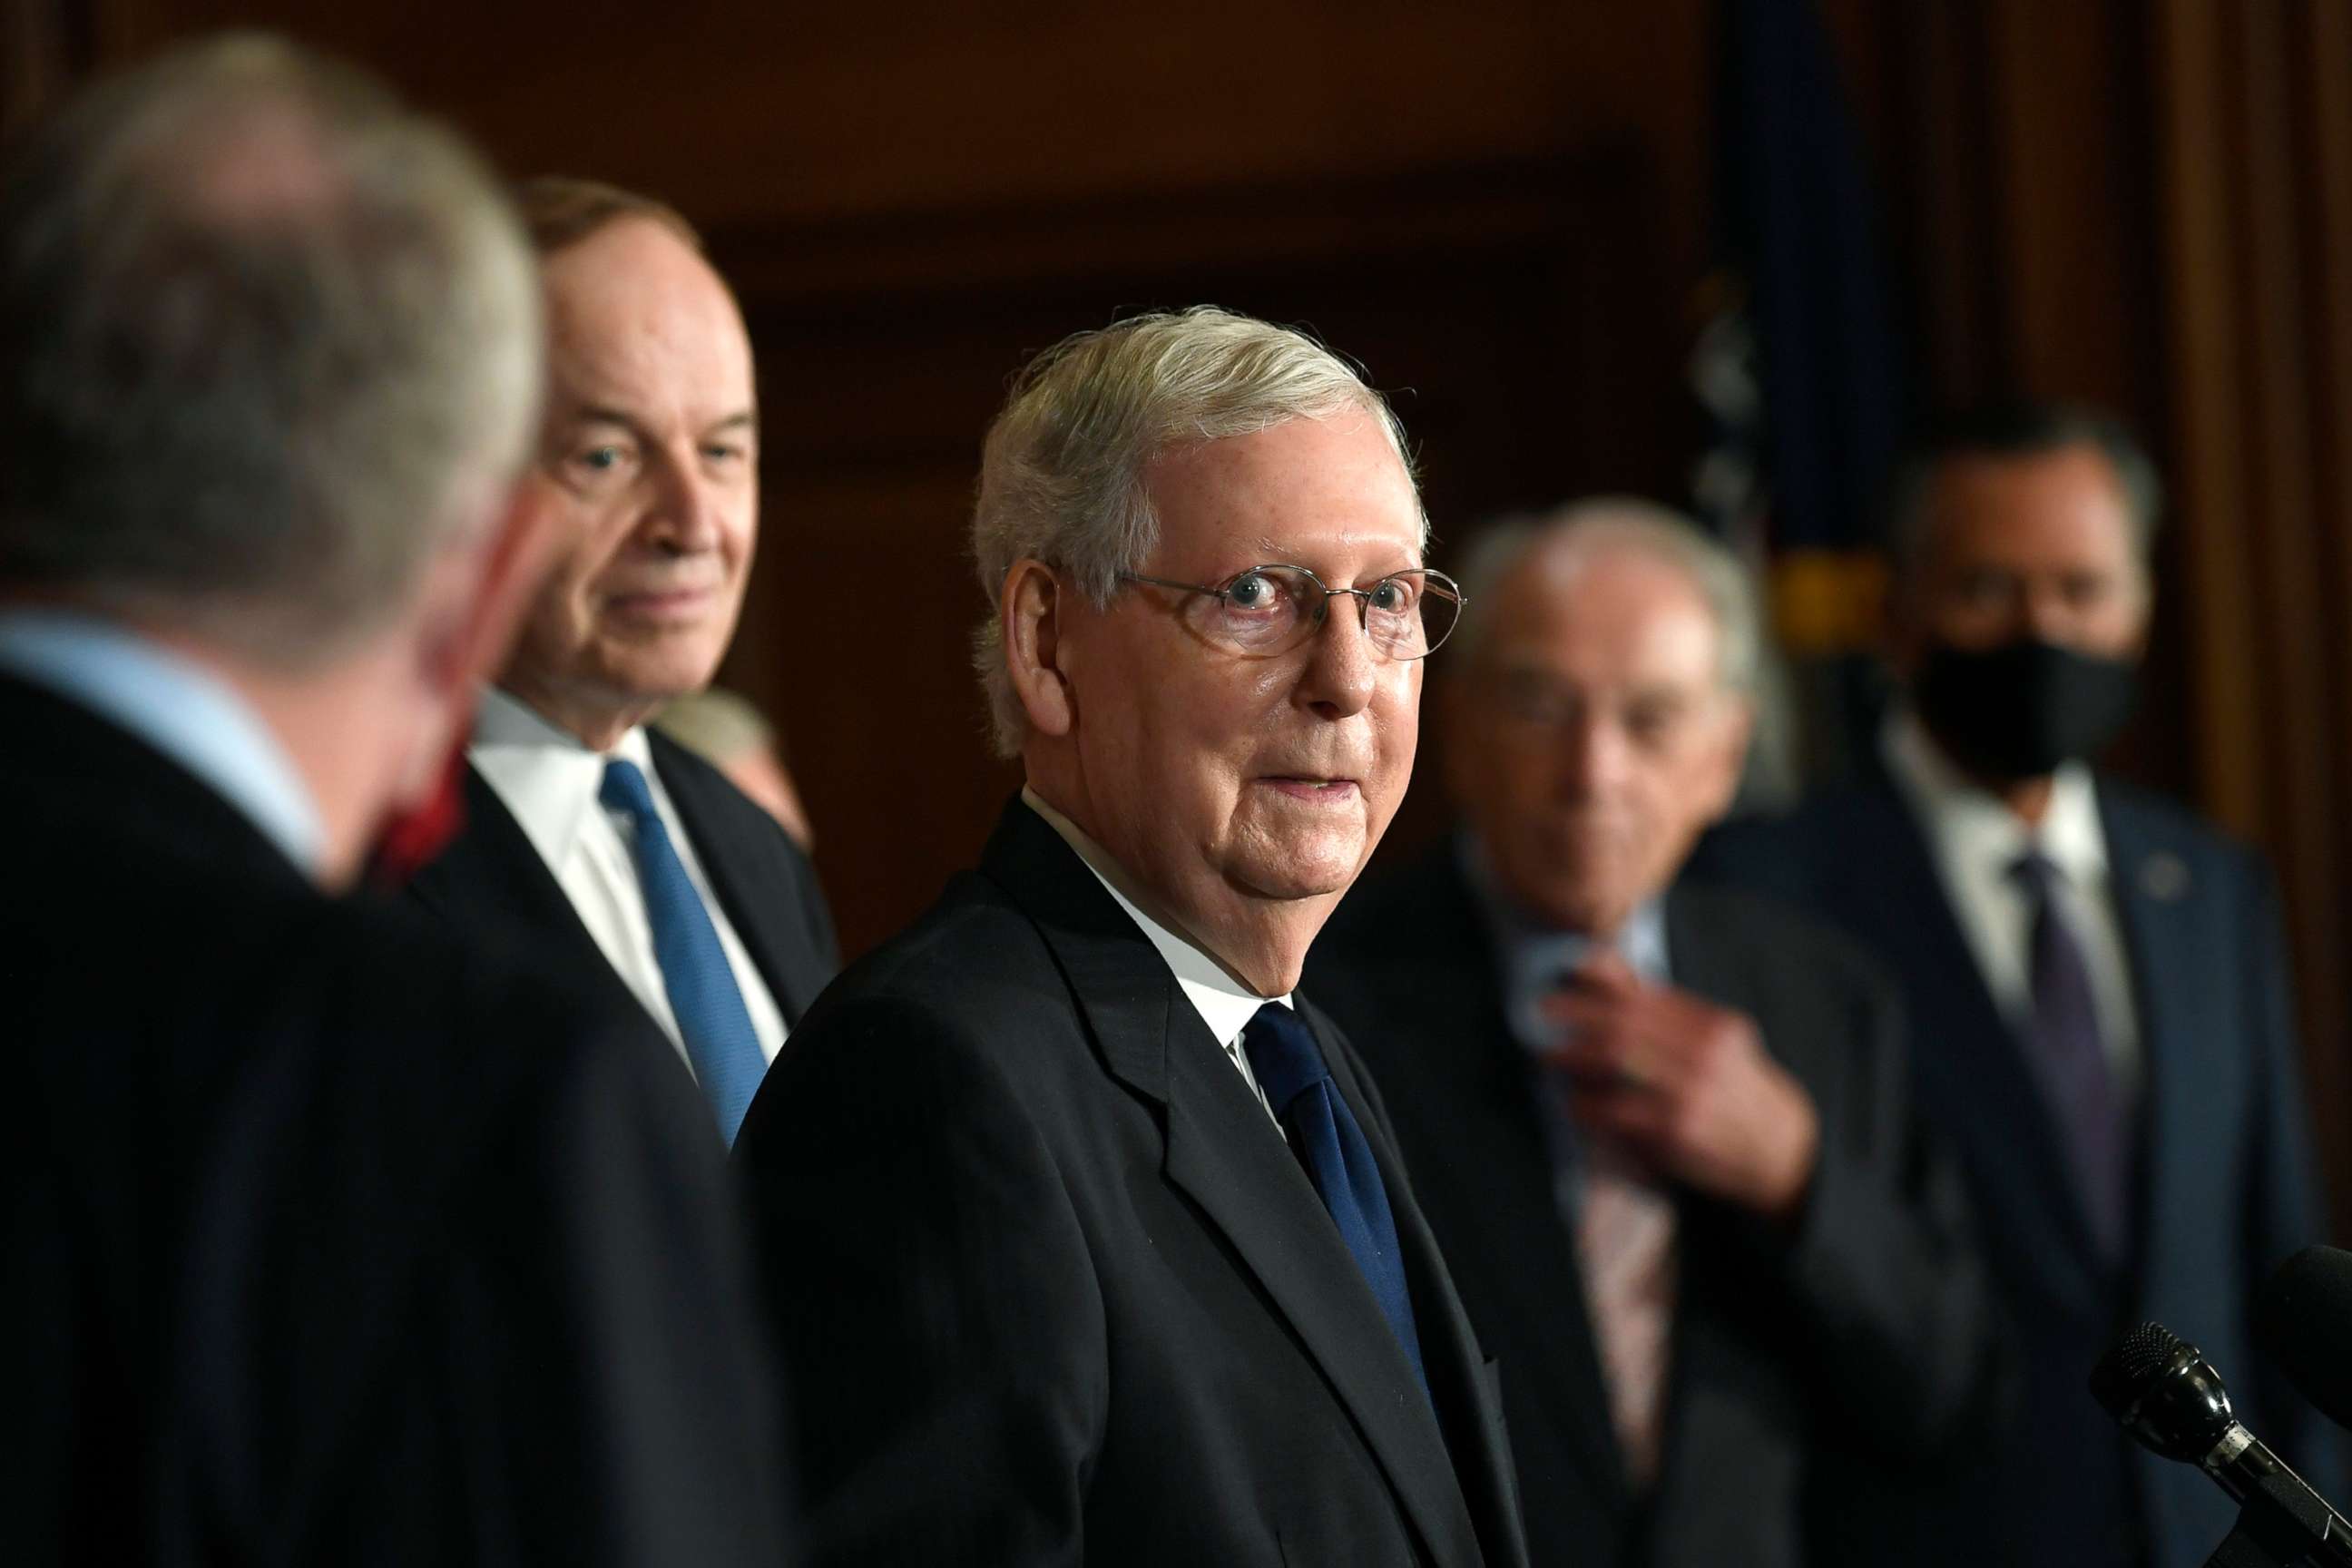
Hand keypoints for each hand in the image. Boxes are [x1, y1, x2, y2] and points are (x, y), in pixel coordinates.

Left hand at [1541, 954, 1820, 1224]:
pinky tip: (1574, 1103)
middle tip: (1537, 1020)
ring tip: (1548, 1057)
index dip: (1590, 993)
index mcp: (1714, 1025)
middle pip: (1622, 1026)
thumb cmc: (1734, 1087)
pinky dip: (1588, 1104)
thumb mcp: (1714, 1041)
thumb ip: (1659, 1008)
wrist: (1782, 1149)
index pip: (1641, 998)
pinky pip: (1617, 1112)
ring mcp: (1692, 1093)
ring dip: (1572, 1059)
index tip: (1555, 992)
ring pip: (1615, 1063)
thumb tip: (1597, 965)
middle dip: (1572, 1021)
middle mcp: (1705, 1054)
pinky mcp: (1677, 1133)